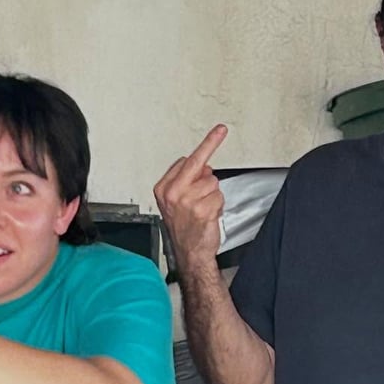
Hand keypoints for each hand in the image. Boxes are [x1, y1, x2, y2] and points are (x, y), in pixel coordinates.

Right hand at [154, 125, 227, 272]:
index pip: (187, 159)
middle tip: (217, 146)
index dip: (204, 150)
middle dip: (210, 155)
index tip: (219, 130)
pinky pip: (218, 197)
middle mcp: (173, 193)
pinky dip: (218, 206)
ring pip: (212, 183)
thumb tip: (203, 166)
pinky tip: (208, 216)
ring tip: (203, 210)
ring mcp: (187, 201)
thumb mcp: (176, 201)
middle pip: (199, 165)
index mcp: (163, 188)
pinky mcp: (201, 210)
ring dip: (212, 196)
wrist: (190, 253)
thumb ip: (187, 181)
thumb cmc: (185, 228)